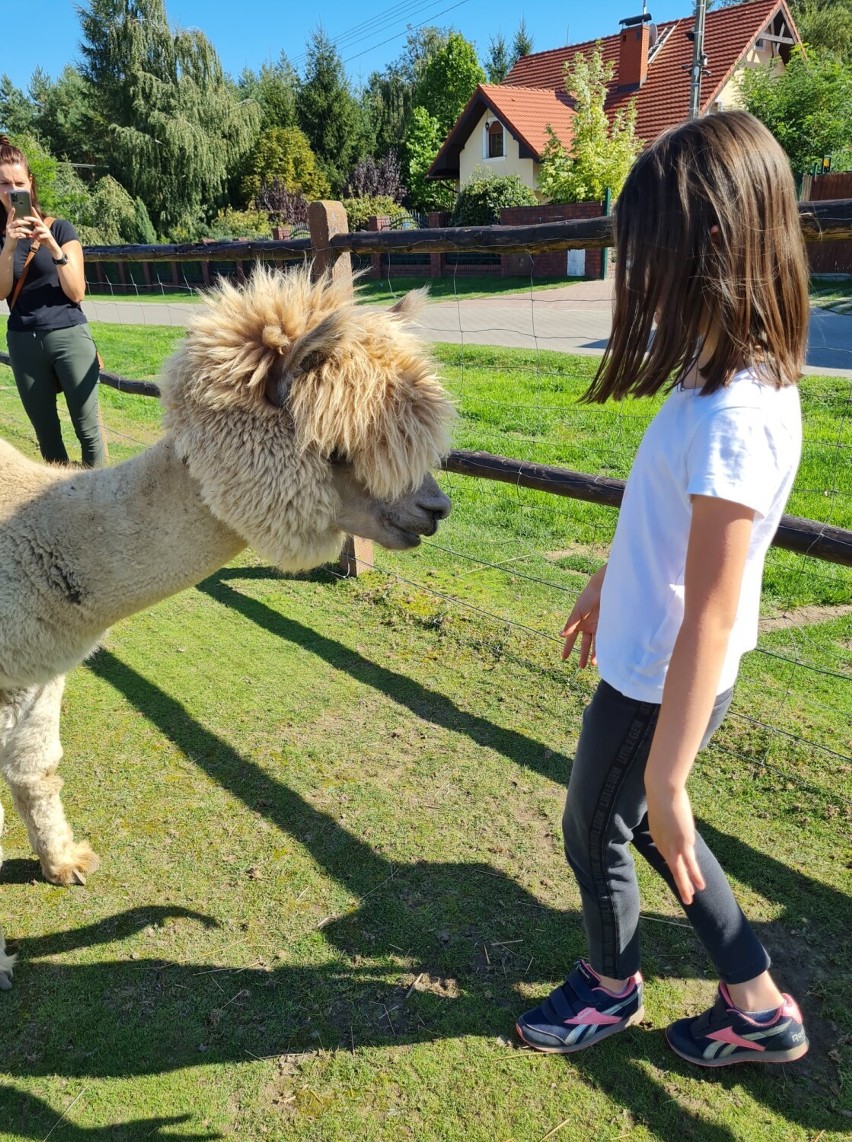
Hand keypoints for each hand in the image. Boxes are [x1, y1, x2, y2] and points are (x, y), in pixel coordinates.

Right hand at [3, 212, 31, 246]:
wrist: (10, 246)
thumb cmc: (14, 238)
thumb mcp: (15, 231)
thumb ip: (18, 227)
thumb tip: (25, 222)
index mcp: (9, 224)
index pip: (9, 217)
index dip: (11, 212)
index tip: (14, 208)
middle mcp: (8, 227)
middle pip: (17, 222)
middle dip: (25, 222)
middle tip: (31, 222)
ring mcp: (9, 232)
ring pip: (20, 229)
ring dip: (26, 230)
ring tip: (31, 232)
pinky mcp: (12, 237)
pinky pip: (20, 234)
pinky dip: (24, 235)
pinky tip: (27, 237)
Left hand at [26, 215, 60, 257]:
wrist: (52, 247)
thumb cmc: (44, 240)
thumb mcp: (37, 235)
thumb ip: (33, 233)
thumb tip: (26, 231)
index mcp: (41, 226)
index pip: (37, 218)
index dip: (35, 212)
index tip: (31, 207)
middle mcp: (44, 227)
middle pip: (37, 220)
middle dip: (30, 218)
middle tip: (24, 218)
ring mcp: (47, 231)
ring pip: (38, 228)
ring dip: (33, 232)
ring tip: (31, 236)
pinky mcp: (49, 236)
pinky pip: (42, 235)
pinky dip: (39, 237)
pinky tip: (37, 240)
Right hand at [560, 565, 605, 665]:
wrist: (603, 589)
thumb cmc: (587, 598)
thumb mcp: (577, 612)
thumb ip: (570, 624)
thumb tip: (560, 635)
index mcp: (577, 623)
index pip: (571, 639)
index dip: (567, 648)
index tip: (564, 658)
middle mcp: (587, 627)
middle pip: (584, 644)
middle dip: (582, 655)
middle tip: (581, 666)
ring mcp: (597, 627)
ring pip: (595, 644)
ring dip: (594, 654)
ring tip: (593, 663)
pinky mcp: (606, 626)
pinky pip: (604, 639)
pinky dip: (603, 647)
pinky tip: (603, 654)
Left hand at [645, 782, 704, 905]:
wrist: (662, 789)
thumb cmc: (662, 793)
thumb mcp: (663, 808)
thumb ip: (668, 816)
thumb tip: (674, 815)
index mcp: (657, 836)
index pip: (666, 855)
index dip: (673, 864)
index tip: (679, 873)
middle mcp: (663, 844)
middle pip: (672, 868)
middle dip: (679, 883)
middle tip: (684, 897)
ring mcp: (673, 846)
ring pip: (680, 872)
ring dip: (686, 887)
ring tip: (689, 900)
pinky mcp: (684, 844)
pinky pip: (690, 864)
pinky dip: (695, 876)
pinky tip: (700, 887)